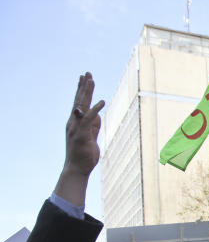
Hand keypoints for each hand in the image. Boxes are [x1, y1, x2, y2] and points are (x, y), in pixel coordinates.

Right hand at [55, 73, 105, 208]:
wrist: (77, 168)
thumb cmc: (84, 154)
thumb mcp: (90, 137)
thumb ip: (93, 126)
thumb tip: (97, 116)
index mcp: (75, 122)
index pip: (78, 103)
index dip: (81, 90)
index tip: (84, 78)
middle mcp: (73, 122)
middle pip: (79, 100)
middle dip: (83, 86)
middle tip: (87, 73)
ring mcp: (76, 128)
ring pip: (81, 106)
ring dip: (87, 92)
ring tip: (91, 80)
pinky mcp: (81, 134)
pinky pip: (89, 119)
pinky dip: (95, 109)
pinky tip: (102, 101)